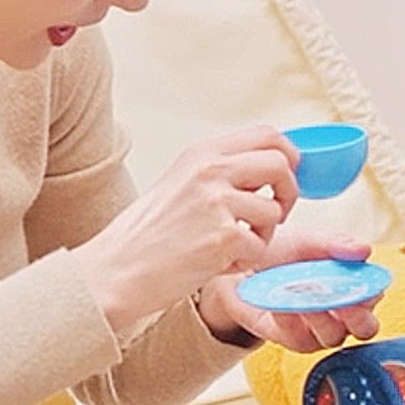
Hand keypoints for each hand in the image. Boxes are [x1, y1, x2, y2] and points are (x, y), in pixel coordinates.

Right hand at [71, 126, 298, 335]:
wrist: (115, 270)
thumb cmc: (145, 235)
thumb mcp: (181, 183)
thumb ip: (221, 171)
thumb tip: (273, 168)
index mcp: (201, 153)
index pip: (267, 134)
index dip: (289, 155)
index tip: (288, 176)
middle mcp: (210, 171)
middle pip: (281, 164)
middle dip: (288, 192)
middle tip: (273, 215)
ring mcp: (216, 203)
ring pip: (273, 212)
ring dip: (262, 236)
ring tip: (231, 248)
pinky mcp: (222, 238)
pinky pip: (259, 249)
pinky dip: (244, 263)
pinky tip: (217, 264)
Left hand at [196, 225, 385, 353]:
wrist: (240, 266)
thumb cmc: (279, 254)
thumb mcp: (308, 242)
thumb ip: (335, 245)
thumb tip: (364, 250)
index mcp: (352, 286)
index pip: (375, 296)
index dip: (372, 293)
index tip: (362, 283)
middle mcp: (341, 314)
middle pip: (365, 328)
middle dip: (357, 315)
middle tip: (344, 300)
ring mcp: (319, 331)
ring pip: (333, 336)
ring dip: (321, 316)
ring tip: (305, 296)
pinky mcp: (294, 341)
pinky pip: (300, 338)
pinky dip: (291, 319)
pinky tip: (281, 303)